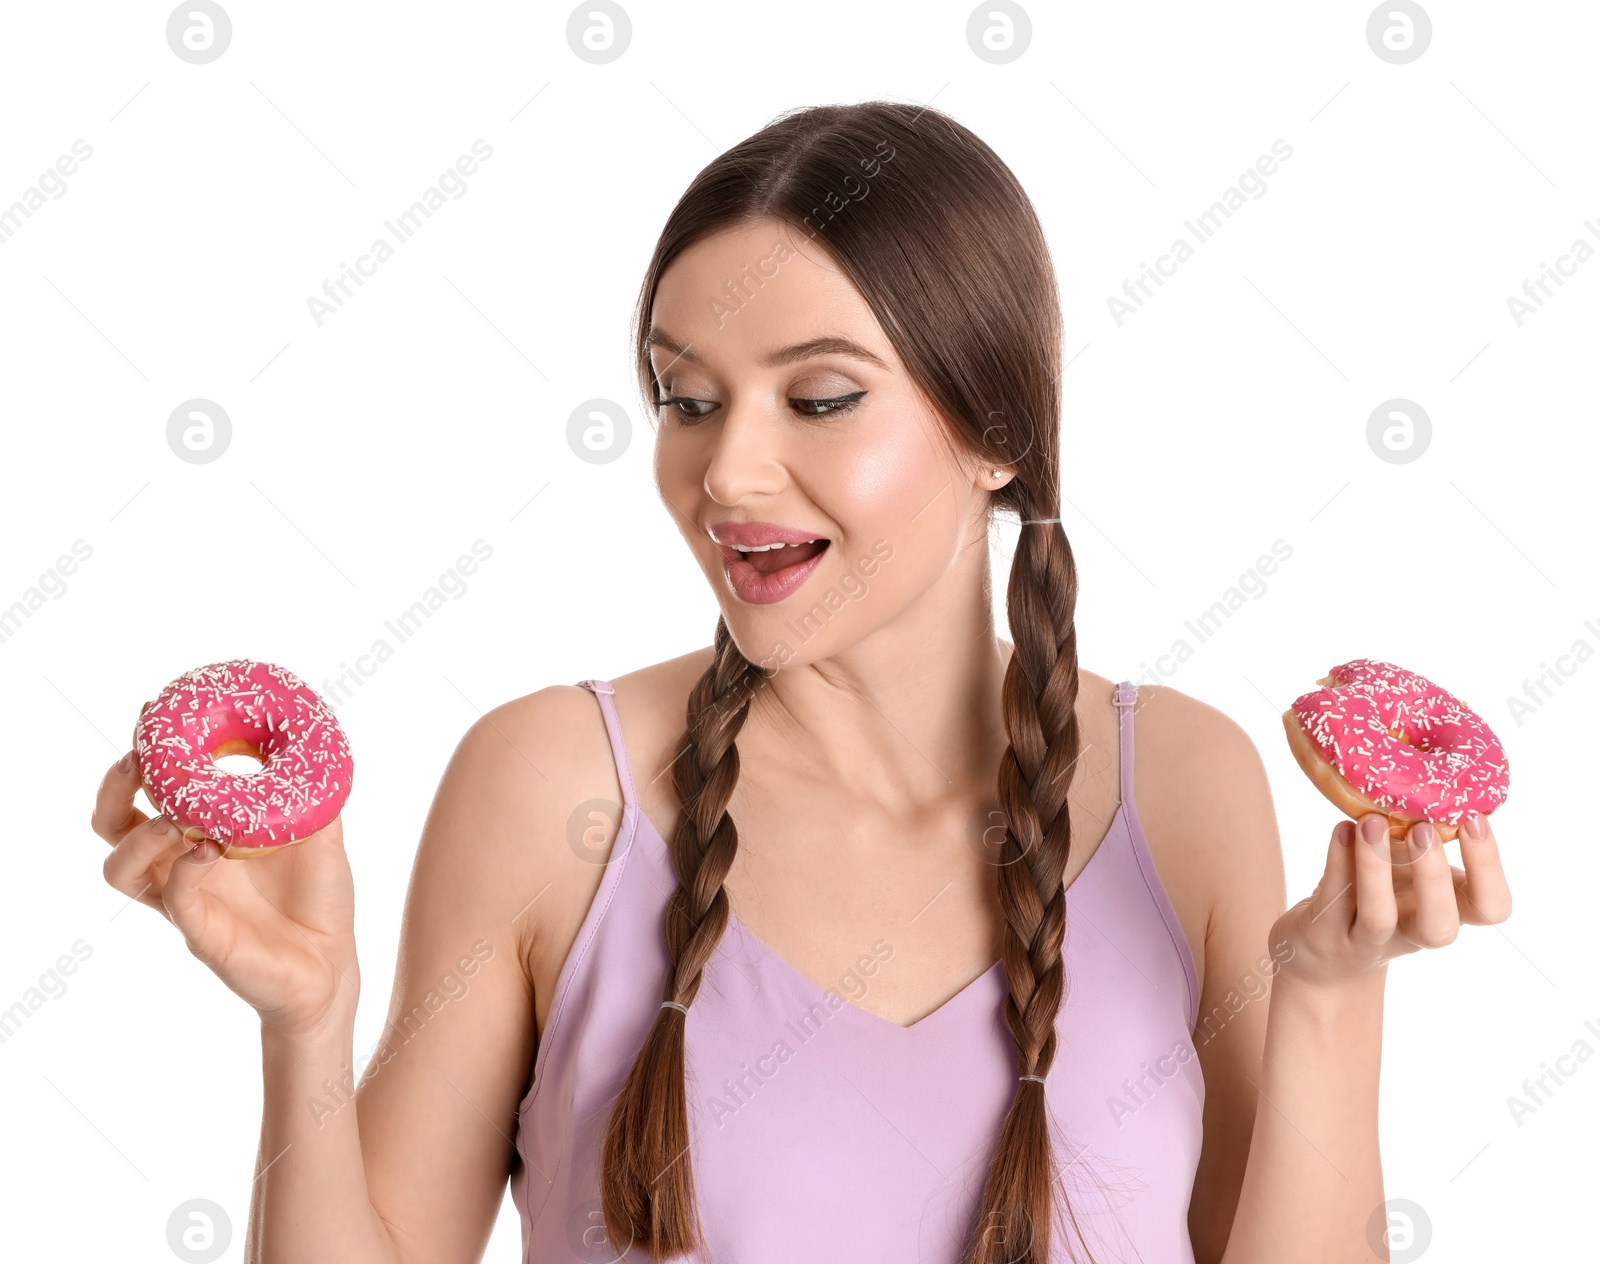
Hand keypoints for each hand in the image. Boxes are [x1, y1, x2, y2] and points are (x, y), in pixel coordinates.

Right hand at [92, 741, 358, 1035]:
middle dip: (115, 790)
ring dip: (142, 834)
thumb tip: (317, 742)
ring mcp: (186, 903)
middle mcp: (179, 869)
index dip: (139, 760)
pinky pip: (174, 900)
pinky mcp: (202, 935)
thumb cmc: (318, 899)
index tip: (150, 716)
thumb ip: (312, 793)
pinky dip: (184, 870)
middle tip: (139, 760)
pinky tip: (210, 851)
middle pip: (111, 828)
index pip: (145, 796)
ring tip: (176, 816)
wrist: (332, 966)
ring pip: (122, 869)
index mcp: (199, 839)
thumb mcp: (320, 834)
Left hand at [1271, 811, 1510, 989]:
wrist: (1323, 956)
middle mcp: (1412, 933)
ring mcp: (1367, 940)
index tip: (1475, 818)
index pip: (1491, 907)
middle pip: (1440, 928)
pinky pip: (1333, 899)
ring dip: (1376, 867)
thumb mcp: (1408, 869)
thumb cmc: (1379, 897)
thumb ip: (1423, 836)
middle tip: (1422, 828)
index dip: (1490, 868)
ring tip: (1371, 821)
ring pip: (1379, 917)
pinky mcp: (1324, 934)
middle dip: (1433, 876)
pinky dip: (1338, 860)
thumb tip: (1434, 772)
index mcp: (1448, 912)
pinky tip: (1340, 828)